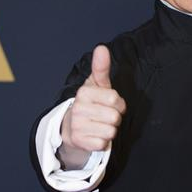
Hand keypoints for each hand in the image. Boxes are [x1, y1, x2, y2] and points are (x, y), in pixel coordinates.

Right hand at [60, 45, 126, 159]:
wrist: (72, 126)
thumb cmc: (91, 102)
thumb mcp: (97, 84)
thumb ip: (101, 67)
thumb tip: (101, 48)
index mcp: (84, 92)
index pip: (115, 99)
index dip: (118, 103)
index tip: (111, 104)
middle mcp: (78, 108)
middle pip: (115, 117)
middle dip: (115, 117)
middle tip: (105, 116)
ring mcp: (77, 126)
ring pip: (111, 131)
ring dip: (110, 130)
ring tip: (100, 125)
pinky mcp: (79, 142)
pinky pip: (103, 143)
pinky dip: (104, 142)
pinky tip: (96, 135)